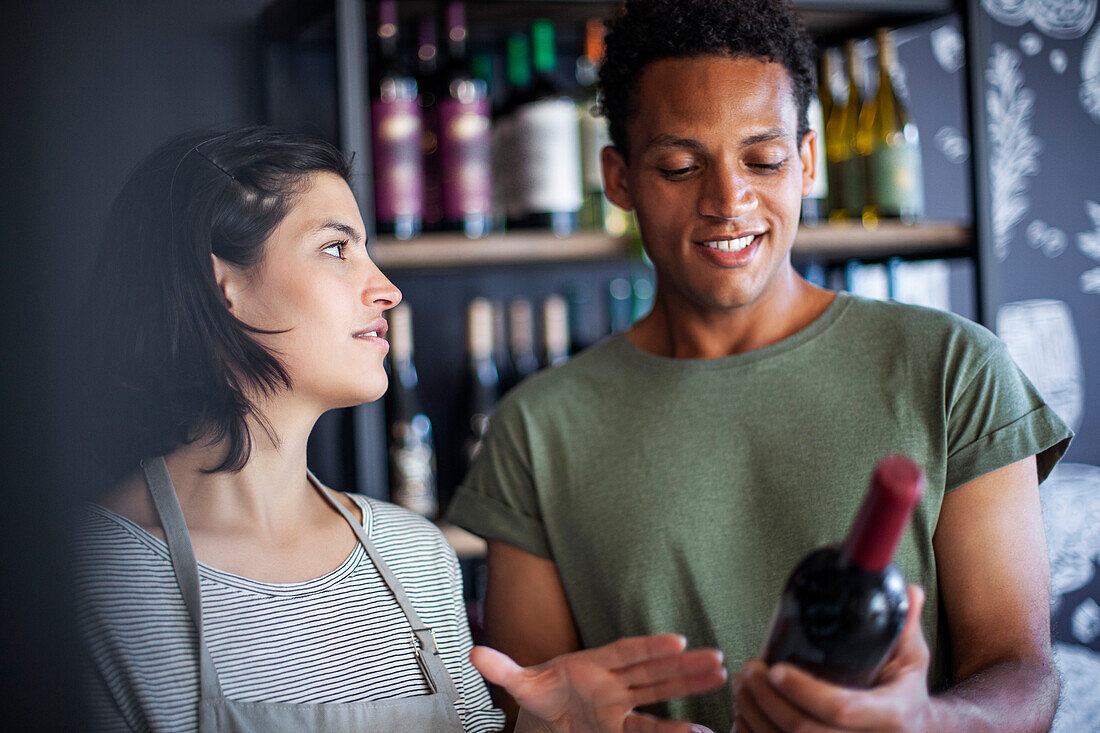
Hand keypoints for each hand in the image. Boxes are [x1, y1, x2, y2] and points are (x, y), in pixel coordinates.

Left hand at [470, 633, 727, 732]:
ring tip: (721, 682)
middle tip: (717, 662)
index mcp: (594, 664)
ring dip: (691, 689)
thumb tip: (473, 652)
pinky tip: (702, 731)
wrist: (546, 716)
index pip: (627, 652)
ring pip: (661, 695)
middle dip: (684, 668)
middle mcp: (615, 682)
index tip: (678, 642)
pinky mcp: (623, 727)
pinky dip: (675, 729)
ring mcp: (623, 705)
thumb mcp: (520, 684)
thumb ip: (503, 669)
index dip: (652, 647)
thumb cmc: (541, 693)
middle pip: (654, 673)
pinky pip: (651, 727)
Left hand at [732, 585, 934, 731]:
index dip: (802, 690)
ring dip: (755, 717)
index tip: (774, 667)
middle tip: (748, 671)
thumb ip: (905, 623)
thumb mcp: (913, 655)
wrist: (914, 728)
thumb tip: (909, 590)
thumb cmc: (905, 687)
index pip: (840, 708)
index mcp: (892, 714)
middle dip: (766, 700)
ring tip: (742, 688)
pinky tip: (745, 717)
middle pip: (804, 731)